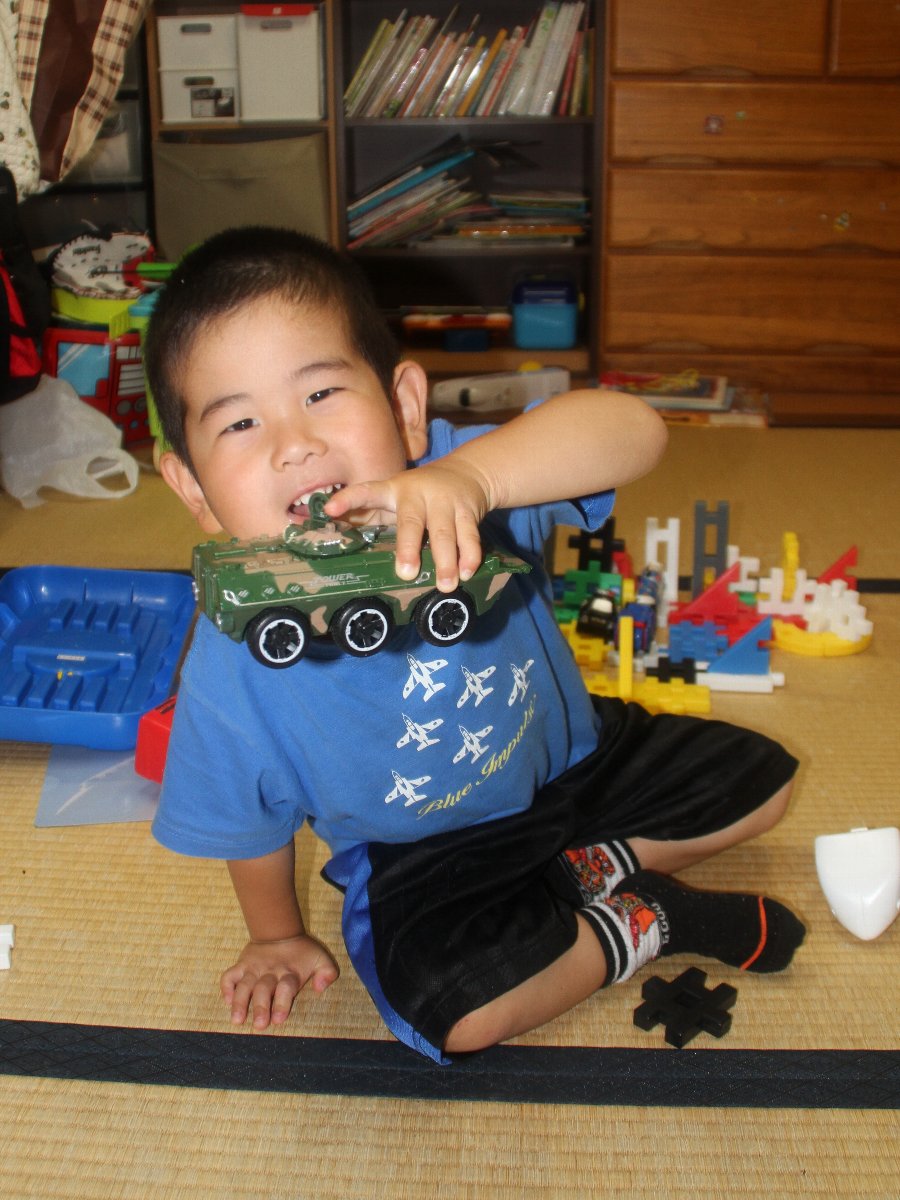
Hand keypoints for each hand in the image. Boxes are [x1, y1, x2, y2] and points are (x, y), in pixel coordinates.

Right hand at [221, 934, 338, 1030]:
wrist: (279, 931)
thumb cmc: (301, 952)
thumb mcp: (321, 958)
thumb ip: (327, 973)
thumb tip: (320, 988)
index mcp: (290, 972)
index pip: (286, 987)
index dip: (283, 1003)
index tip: (279, 1019)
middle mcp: (271, 972)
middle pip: (264, 989)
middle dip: (261, 1007)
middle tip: (259, 1025)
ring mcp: (254, 968)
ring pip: (245, 985)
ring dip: (240, 1002)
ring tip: (237, 1019)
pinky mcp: (242, 965)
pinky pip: (229, 976)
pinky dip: (226, 988)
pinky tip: (227, 1001)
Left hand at [326, 459, 490, 591]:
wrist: (468, 471)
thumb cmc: (421, 494)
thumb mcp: (397, 497)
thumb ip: (372, 514)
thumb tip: (337, 536)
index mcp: (393, 490)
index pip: (367, 492)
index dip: (348, 500)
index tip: (330, 509)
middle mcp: (418, 494)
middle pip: (412, 522)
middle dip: (409, 547)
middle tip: (406, 572)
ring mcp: (445, 502)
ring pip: (446, 533)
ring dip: (446, 561)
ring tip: (446, 585)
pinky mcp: (468, 511)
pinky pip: (470, 535)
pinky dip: (469, 556)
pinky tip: (468, 573)